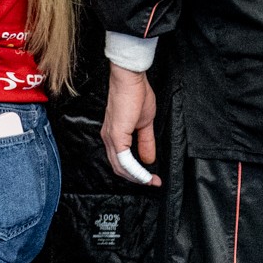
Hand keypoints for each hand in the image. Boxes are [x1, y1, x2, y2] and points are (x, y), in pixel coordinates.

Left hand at [102, 63, 160, 184]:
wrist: (130, 79)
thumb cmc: (136, 95)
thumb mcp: (145, 123)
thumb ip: (146, 142)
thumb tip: (149, 159)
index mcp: (114, 136)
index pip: (121, 161)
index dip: (136, 173)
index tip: (153, 179)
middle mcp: (108, 138)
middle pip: (119, 168)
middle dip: (137, 179)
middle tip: (153, 182)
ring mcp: (110, 137)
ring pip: (120, 167)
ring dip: (137, 177)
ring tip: (151, 180)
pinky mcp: (116, 135)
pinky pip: (124, 159)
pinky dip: (135, 170)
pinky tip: (145, 174)